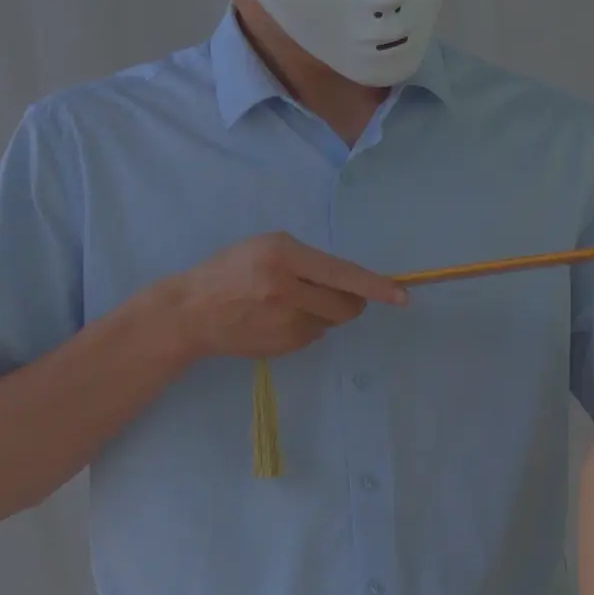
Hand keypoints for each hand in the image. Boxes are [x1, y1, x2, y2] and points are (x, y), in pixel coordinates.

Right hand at [161, 232, 407, 360]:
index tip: (402, 296)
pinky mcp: (284, 346)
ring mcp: (285, 322)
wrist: (190, 312)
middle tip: (332, 294)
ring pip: (332, 321)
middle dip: (350, 301)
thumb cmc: (230, 271)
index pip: (342, 273)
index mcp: (283, 256)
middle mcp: (287, 289)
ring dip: (324, 313)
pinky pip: (315, 336)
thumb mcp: (266, 248)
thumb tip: (352, 283)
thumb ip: (307, 260)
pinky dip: (307, 327)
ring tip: (290, 303)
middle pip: (346, 304)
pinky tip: (277, 319)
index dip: (376, 286)